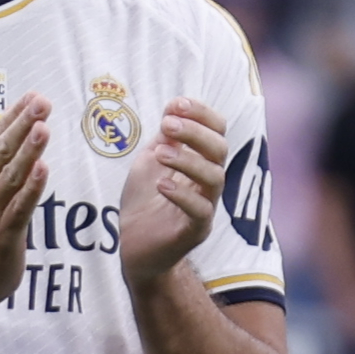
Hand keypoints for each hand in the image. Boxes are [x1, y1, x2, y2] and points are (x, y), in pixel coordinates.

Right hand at [0, 94, 52, 306]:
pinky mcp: (4, 234)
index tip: (31, 96)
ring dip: (28, 150)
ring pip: (10, 176)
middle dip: (22, 125)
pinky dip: (31, 188)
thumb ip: (1, 173)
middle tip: (41, 102)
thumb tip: (19, 144)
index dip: (12, 117)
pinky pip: (19, 208)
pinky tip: (43, 169)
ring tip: (42, 127)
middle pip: (2, 152)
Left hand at [117, 96, 229, 293]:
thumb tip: (173, 109)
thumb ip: (164, 139)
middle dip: (195, 132)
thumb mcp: (149, 163)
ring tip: (160, 153)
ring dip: (188, 160)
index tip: (175, 104)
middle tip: (167, 125)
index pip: (217, 131)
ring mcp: (205, 207)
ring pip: (214, 178)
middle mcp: (208, 183)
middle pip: (219, 150)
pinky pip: (200, 211)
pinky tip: (162, 184)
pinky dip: (182, 195)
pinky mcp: (194, 232)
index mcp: (201, 162)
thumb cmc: (145, 204)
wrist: (134, 249)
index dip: (201, 114)